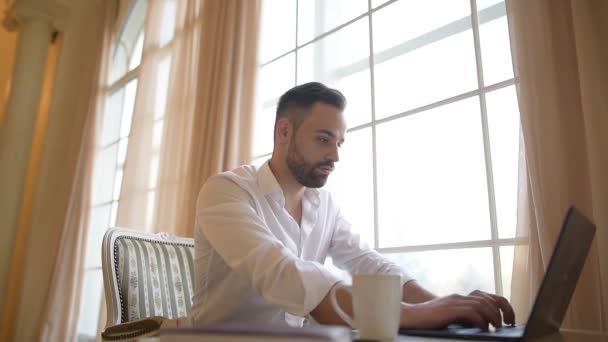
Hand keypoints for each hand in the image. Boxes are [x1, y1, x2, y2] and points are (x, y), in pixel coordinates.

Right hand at [399, 290, 514, 329]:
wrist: (409, 317)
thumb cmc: (428, 321)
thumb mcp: (450, 318)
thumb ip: (464, 318)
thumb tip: (483, 325)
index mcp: (459, 298)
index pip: (486, 296)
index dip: (501, 305)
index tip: (508, 318)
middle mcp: (458, 297)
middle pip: (488, 298)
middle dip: (503, 310)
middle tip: (508, 323)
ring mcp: (453, 302)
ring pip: (482, 304)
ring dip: (494, 316)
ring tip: (497, 327)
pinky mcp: (449, 310)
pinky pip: (471, 312)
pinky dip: (481, 321)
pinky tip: (483, 328)